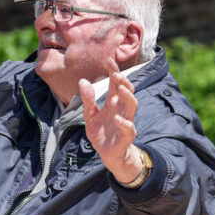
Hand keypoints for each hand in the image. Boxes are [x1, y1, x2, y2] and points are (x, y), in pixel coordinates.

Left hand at [79, 58, 143, 182]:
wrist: (108, 154)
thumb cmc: (101, 132)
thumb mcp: (90, 115)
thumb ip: (88, 100)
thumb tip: (83, 81)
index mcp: (112, 102)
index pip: (115, 83)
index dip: (113, 71)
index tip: (108, 60)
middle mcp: (121, 109)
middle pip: (126, 91)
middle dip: (123, 81)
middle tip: (116, 73)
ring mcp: (126, 121)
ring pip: (132, 105)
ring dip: (127, 96)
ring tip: (120, 88)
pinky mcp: (127, 135)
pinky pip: (129, 127)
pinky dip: (124, 122)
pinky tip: (116, 117)